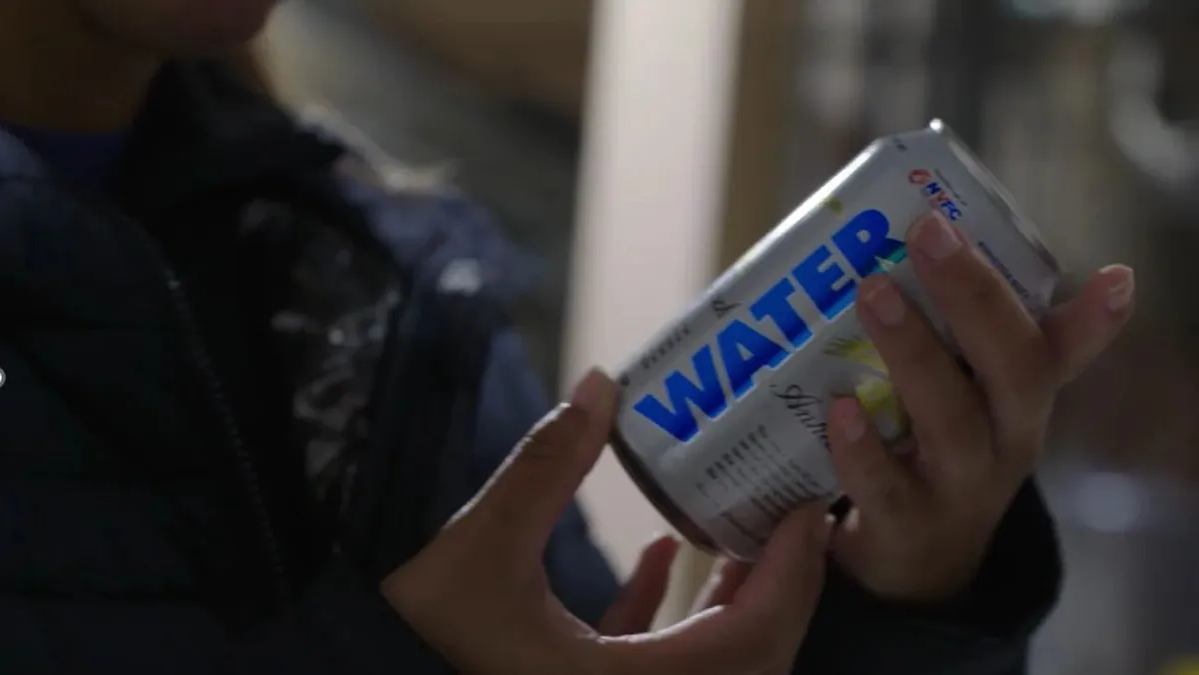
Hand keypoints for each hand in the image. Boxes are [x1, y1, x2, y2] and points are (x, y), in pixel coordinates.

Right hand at [383, 370, 832, 674]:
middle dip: (782, 588)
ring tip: (740, 532)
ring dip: (737, 605)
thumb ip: (544, 467)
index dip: (794, 574)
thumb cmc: (418, 639)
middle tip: (789, 515)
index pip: (753, 638)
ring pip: (711, 669)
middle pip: (752, 660)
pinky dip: (672, 619)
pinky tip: (660, 556)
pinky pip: (654, 666)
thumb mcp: (479, 549)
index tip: (809, 510)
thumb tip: (598, 385)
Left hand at [829, 211, 1134, 601]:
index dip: (1090, 319)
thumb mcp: (970, 396)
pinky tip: (838, 410)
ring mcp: (954, 487)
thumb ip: (974, 331)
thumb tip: (959, 246)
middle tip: (927, 232)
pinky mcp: (901, 525)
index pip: (1058, 349)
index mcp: (1020, 402)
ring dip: (914, 354)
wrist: (916, 561)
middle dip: (974, 297)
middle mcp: (1002, 442)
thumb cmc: (939, 449)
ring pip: (951, 422)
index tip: (1114, 275)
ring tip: (874, 293)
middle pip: (1013, 371)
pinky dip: (861, 448)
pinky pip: (884, 486)